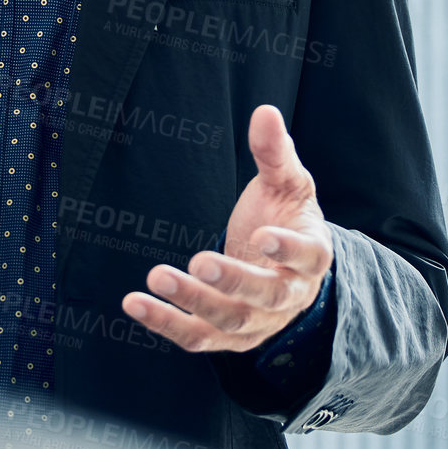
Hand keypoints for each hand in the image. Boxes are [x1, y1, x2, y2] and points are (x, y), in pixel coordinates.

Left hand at [121, 104, 332, 352]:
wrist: (287, 266)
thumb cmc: (286, 216)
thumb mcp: (287, 182)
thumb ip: (275, 152)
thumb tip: (265, 112)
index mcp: (312, 255)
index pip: (307, 257)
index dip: (287, 250)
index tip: (262, 237)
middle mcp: (289, 296)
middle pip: (265, 296)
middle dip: (232, 281)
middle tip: (198, 261)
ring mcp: (259, 321)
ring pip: (228, 321)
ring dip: (191, 302)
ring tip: (156, 277)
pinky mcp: (229, 336)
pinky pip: (198, 336)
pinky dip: (166, 323)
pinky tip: (135, 304)